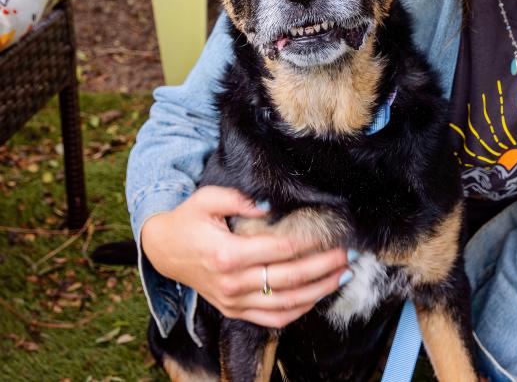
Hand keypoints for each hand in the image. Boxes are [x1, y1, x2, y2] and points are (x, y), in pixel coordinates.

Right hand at [141, 186, 352, 327]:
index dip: (311, 243)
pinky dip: (298, 311)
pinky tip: (318, 296)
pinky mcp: (234, 311)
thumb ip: (241, 199)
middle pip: (290, 278)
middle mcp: (232, 283)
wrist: (163, 251)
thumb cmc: (190, 220)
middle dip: (325, 267)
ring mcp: (233, 301)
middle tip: (350, 254)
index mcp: (228, 254)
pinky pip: (272, 319)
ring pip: (285, 304)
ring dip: (319, 292)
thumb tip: (273, 204)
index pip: (281, 250)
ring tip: (344, 275)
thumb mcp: (208, 198)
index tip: (334, 234)